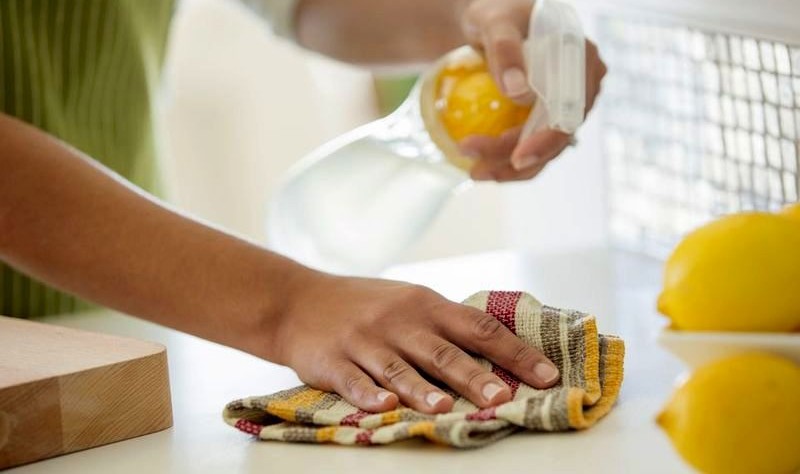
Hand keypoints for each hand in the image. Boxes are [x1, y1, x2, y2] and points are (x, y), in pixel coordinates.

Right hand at [271, 271, 559, 413]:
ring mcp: (365, 341)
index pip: (478, 327)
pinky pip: (353, 381)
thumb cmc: (366, 304)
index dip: (514, 351)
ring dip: (423, 390)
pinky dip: (368, 395)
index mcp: (425, 304)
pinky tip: (384, 408)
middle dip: (474, 377)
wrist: (300, 300)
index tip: (546, 374)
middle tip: (503, 398)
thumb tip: (501, 350)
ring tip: (446, 409)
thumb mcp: (409, 301)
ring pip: (398, 368)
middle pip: (443, 352)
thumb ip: (447, 324)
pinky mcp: (333, 361)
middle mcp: (399, 321)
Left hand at [459, 0, 606, 181]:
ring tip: (475, 173)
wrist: (492, 21)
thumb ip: (505, 49)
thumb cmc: (495, 12)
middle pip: (557, 136)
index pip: (572, 110)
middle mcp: (583, 85)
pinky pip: (532, 143)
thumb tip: (518, 94)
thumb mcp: (494, 21)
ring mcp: (566, 103)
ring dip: (511, 168)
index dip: (548, 140)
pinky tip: (481, 166)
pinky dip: (508, 158)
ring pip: (546, 147)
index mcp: (583, 59)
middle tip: (476, 170)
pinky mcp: (546, 114)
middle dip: (518, 161)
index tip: (518, 157)